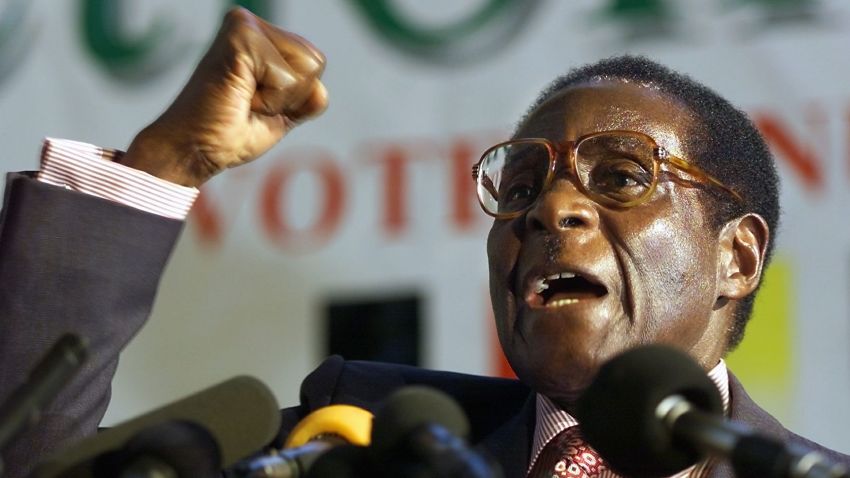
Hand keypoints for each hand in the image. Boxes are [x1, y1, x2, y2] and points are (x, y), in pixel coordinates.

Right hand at [122, 7, 326, 186]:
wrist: (193, 151)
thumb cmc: (228, 135)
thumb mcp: (280, 116)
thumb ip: (305, 101)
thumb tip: (321, 91)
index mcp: (260, 37)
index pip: (315, 62)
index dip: (294, 98)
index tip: (255, 106)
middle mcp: (251, 24)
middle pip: (316, 62)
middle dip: (291, 97)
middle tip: (248, 104)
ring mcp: (245, 26)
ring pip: (308, 68)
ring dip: (280, 99)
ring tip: (243, 101)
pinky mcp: (241, 38)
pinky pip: (289, 78)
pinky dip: (271, 101)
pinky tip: (239, 99)